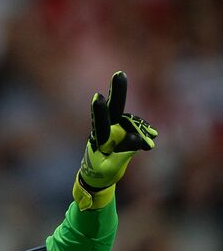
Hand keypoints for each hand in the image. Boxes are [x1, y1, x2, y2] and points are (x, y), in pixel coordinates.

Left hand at [74, 71, 157, 209]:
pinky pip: (137, 128)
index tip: (98, 97)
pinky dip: (145, 132)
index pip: (100, 124)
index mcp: (98, 140)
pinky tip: (152, 138)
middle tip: (120, 73)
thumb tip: (136, 137)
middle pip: (114, 109)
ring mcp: (115, 129)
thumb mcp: (112, 168)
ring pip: (132, 122)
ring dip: (142, 129)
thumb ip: (124, 152)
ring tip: (151, 144)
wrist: (100, 176)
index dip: (100, 111)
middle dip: (118, 91)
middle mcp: (106, 130)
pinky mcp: (123, 132)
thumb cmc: (101, 173)